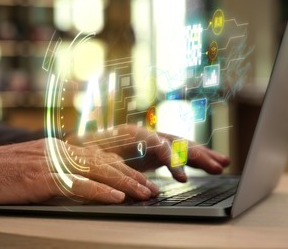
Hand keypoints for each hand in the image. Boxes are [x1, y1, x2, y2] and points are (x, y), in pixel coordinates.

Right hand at [0, 139, 157, 207]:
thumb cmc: (1, 172)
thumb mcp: (35, 166)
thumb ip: (59, 169)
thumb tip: (81, 181)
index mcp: (59, 148)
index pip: (99, 155)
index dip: (122, 166)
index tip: (140, 178)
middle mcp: (59, 150)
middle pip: (104, 161)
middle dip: (132, 175)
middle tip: (151, 187)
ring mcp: (51, 161)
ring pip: (97, 170)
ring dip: (124, 183)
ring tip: (144, 193)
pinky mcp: (42, 176)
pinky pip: (78, 183)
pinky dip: (100, 191)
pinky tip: (117, 197)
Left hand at [69, 124, 229, 182]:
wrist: (84, 148)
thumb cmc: (86, 149)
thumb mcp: (87, 150)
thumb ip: (95, 150)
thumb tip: (93, 146)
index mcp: (129, 133)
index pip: (155, 141)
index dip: (170, 156)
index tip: (180, 176)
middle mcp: (144, 134)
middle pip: (175, 141)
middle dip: (197, 154)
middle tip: (217, 166)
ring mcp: (152, 142)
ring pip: (181, 146)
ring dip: (202, 155)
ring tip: (223, 164)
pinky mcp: (155, 153)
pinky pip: (179, 155)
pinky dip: (193, 161)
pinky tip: (208, 166)